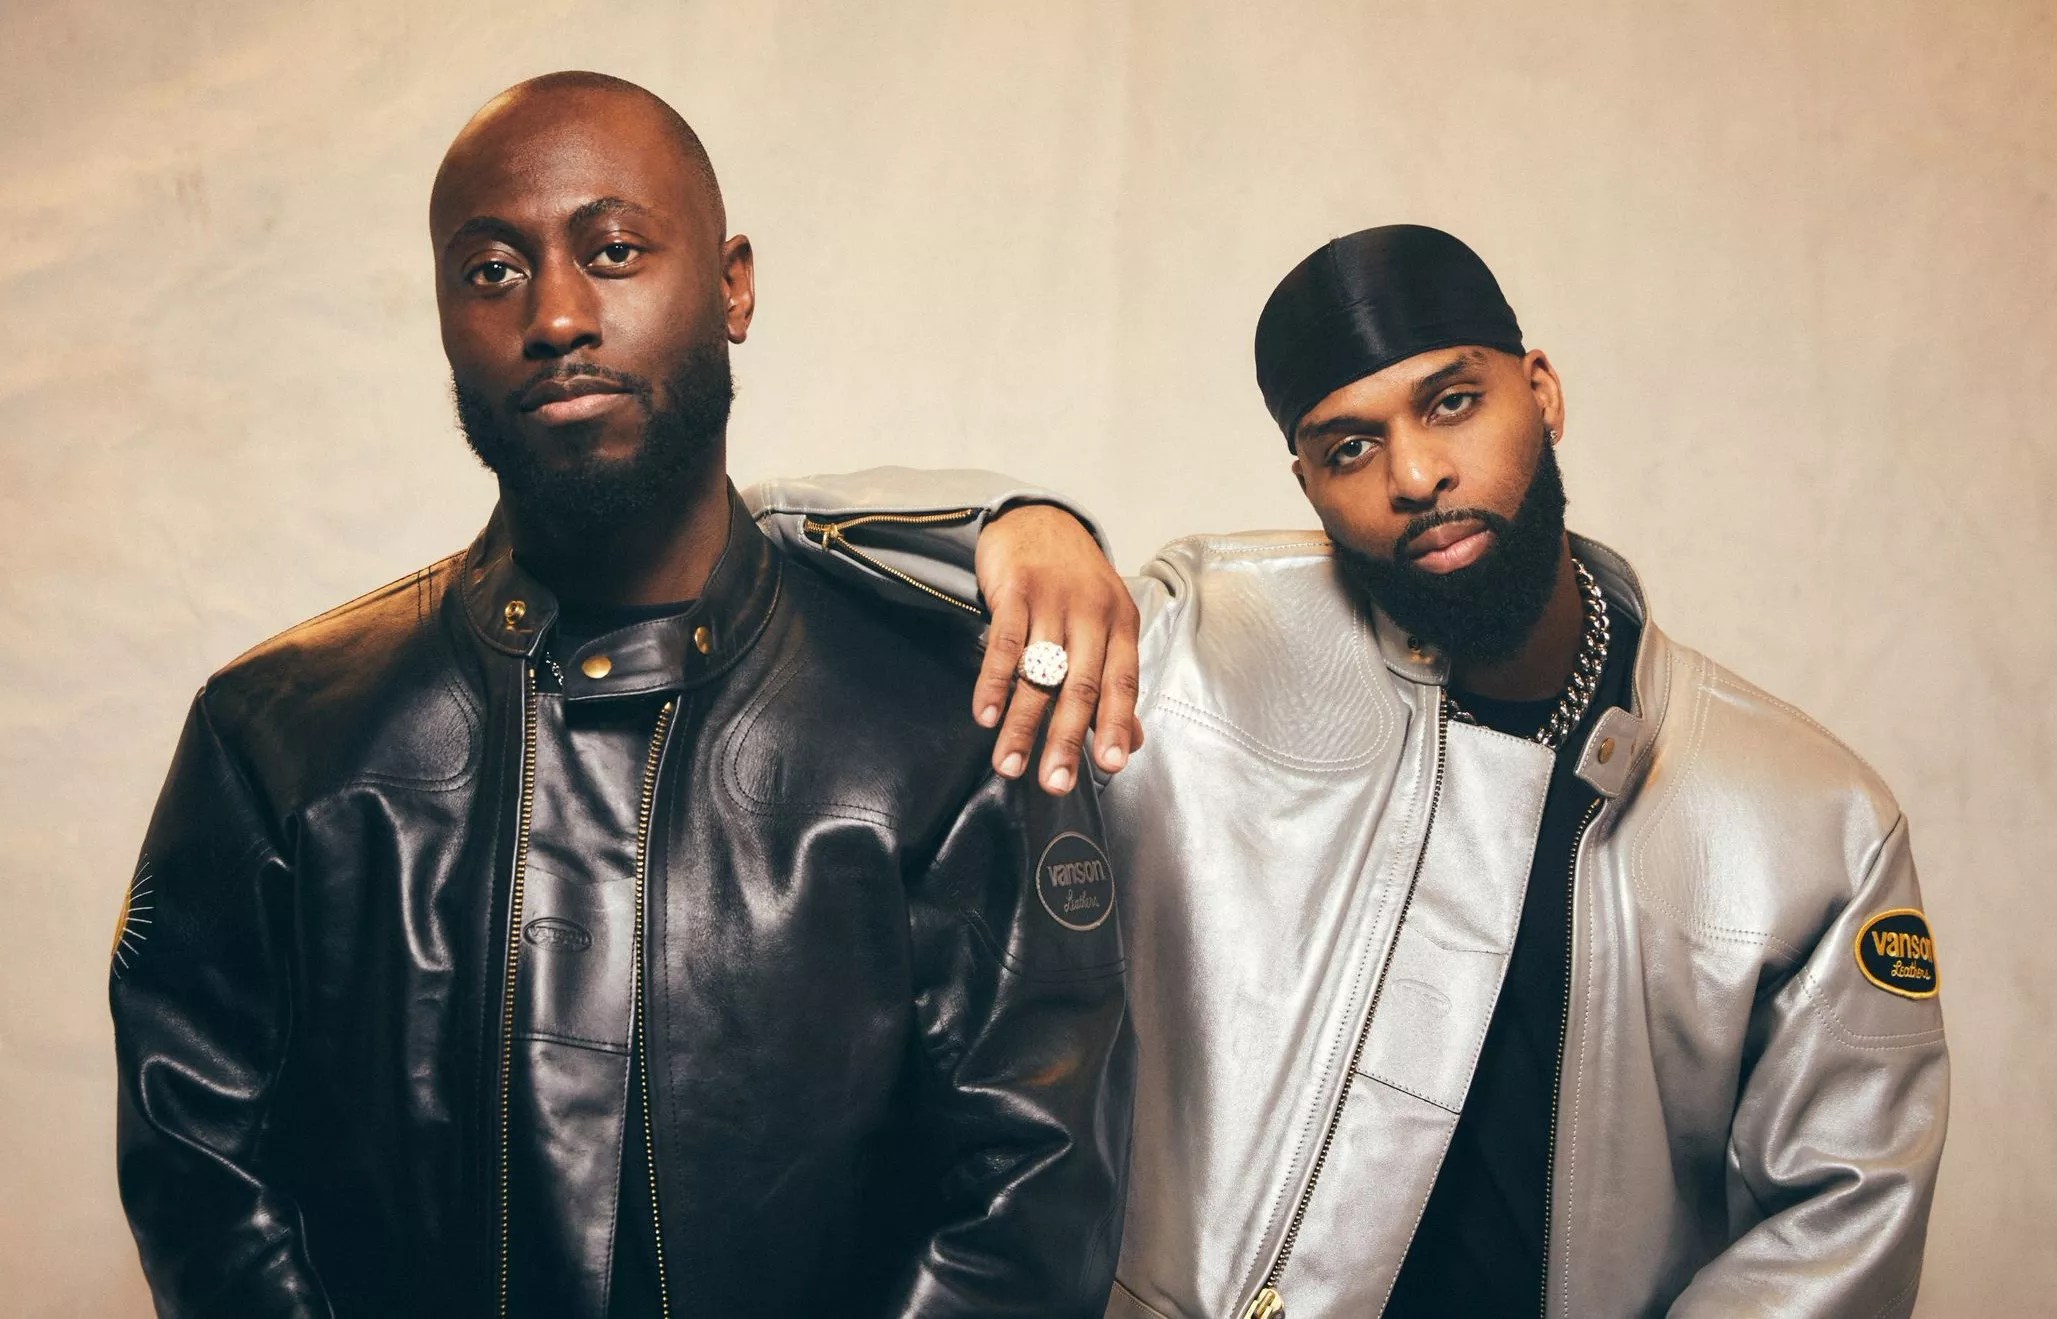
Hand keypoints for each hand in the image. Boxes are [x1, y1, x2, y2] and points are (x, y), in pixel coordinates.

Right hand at [973, 503, 1143, 794]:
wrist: (1040, 520)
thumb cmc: (1076, 584)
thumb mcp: (1107, 626)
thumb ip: (1115, 685)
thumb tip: (1132, 742)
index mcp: (1121, 625)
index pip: (1122, 682)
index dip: (1117, 725)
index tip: (1112, 766)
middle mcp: (1091, 613)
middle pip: (1081, 685)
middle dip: (1067, 739)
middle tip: (1056, 783)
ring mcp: (1053, 600)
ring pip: (1039, 673)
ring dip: (1023, 724)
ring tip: (1010, 766)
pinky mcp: (1015, 591)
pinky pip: (1004, 644)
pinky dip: (994, 683)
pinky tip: (986, 716)